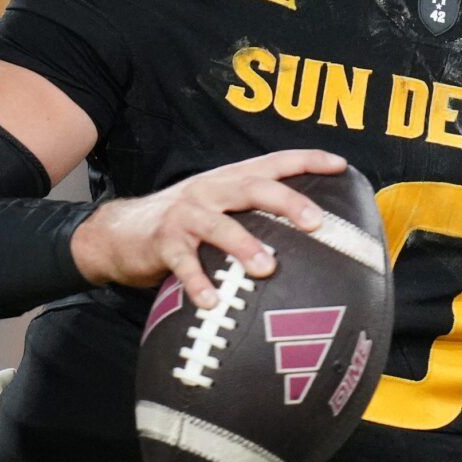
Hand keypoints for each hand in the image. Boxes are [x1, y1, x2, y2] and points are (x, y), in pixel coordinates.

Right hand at [70, 150, 346, 307]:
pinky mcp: (163, 242)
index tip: (342, 165)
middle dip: (288, 202)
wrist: (120, 232)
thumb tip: (314, 234)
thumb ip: (258, 214)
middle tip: (316, 223)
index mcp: (232, 179)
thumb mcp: (223, 207)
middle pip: (254, 188)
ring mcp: (186, 214)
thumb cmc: (187, 223)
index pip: (275, 162)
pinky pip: (183, 263)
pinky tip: (212, 302)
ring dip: (244, 245)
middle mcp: (212, 189)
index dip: (308, 160)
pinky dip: (198, 282)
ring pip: (219, 225)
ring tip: (267, 268)